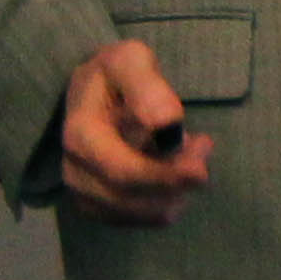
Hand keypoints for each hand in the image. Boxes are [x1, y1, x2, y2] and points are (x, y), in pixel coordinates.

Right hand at [58, 38, 211, 226]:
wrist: (93, 91)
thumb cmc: (115, 73)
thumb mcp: (131, 61)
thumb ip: (147, 86)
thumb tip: (167, 122)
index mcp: (81, 136)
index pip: (124, 173)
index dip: (165, 177)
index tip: (201, 166)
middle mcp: (76, 171)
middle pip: (133, 199)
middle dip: (177, 182)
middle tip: (203, 147)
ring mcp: (85, 192)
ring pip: (141, 214)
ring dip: (176, 190)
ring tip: (191, 151)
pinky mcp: (99, 205)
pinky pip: (141, 218)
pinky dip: (166, 199)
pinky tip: (175, 170)